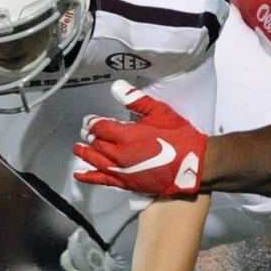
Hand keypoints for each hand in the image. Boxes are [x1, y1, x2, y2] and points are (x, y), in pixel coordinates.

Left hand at [73, 80, 206, 195]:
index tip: (88, 120)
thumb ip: (135, 99)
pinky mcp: (127, 183)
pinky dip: (88, 176)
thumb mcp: (159, 111)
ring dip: (85, 153)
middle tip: (84, 132)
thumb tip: (116, 86)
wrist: (194, 165)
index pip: (100, 127)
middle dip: (89, 136)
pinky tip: (79, 173)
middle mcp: (119, 154)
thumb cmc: (179, 136)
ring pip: (96, 160)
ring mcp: (122, 171)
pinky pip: (102, 180)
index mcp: (126, 135)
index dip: (92, 122)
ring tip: (77, 148)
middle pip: (96, 144)